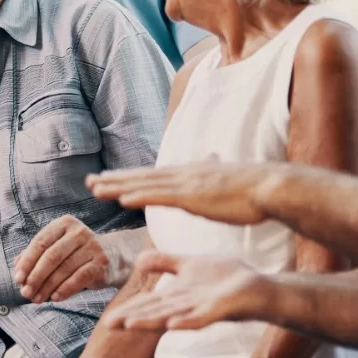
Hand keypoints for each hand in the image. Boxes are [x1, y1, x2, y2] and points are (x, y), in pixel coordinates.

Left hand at [13, 215, 112, 302]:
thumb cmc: (75, 253)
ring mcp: (93, 246)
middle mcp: (79, 231)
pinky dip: (65, 289)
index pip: (40, 242)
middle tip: (26, 293)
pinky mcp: (101, 262)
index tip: (18, 279)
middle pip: (52, 256)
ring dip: (48, 287)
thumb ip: (34, 256)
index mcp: (64, 223)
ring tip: (37, 299)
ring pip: (64, 269)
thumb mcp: (55, 249)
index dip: (27, 262)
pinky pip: (79, 278)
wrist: (112, 255)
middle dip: (36, 277)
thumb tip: (17, 269)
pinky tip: (55, 298)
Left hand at [86, 162, 284, 225]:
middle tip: (88, 182)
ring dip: (118, 187)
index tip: (108, 179)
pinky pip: (160, 197)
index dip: (129, 177)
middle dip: (113, 180)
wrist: (269, 186)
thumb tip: (212, 158)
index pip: (153, 175)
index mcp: (189, 174)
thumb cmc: (252, 189)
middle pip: (141, 177)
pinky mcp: (192, 196)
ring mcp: (186, 184)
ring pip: (144, 185)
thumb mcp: (226, 177)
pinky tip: (122, 199)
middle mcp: (182, 175)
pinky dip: (139, 196)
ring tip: (95, 190)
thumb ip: (214, 170)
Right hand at [105, 251, 272, 331]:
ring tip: (131, 325)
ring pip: (172, 316)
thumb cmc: (226, 279)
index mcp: (178, 296)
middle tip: (110, 325)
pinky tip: (173, 325)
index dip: (128, 309)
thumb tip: (139, 259)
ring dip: (152, 322)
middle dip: (133, 319)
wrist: (259, 286)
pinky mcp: (219, 310)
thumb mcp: (188, 265)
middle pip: (155, 313)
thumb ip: (164, 263)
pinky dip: (186, 321)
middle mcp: (186, 306)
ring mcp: (202, 309)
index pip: (148, 303)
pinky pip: (201, 317)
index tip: (107, 319)